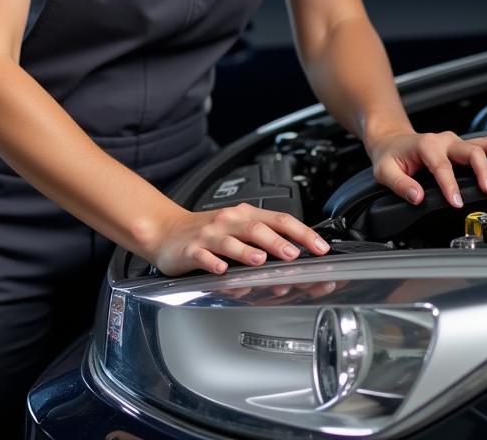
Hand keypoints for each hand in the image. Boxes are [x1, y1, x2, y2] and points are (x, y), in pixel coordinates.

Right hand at [153, 203, 329, 276]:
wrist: (167, 230)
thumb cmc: (208, 232)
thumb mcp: (238, 227)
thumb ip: (265, 238)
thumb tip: (300, 254)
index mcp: (244, 215)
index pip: (279, 219)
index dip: (301, 232)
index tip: (320, 247)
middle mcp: (228, 222)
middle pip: (256, 228)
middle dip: (277, 241)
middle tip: (293, 254)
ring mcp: (209, 236)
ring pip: (230, 241)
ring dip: (246, 251)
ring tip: (261, 260)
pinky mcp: (191, 251)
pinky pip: (203, 256)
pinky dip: (213, 263)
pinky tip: (221, 270)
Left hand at [368, 130, 486, 207]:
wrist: (390, 139)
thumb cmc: (389, 155)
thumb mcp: (384, 170)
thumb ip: (399, 184)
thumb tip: (416, 196)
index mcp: (426, 145)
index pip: (442, 166)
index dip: (450, 186)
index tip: (456, 202)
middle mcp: (444, 141)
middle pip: (471, 151)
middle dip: (482, 170)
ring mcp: (456, 142)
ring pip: (484, 144)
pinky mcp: (463, 146)